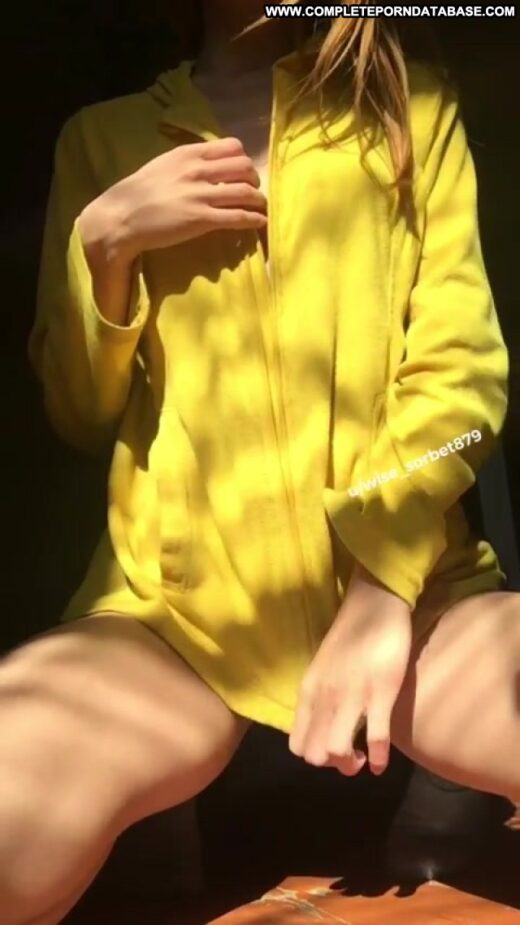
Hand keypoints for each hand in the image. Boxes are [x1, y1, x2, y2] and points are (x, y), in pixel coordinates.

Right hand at [83, 136, 266, 261]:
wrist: (122, 218)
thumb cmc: (138, 194)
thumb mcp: (163, 166)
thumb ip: (186, 163)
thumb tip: (206, 166)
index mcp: (188, 154)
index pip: (232, 146)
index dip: (244, 159)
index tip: (243, 172)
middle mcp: (198, 170)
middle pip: (244, 167)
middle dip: (254, 179)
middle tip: (253, 191)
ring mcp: (200, 195)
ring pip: (245, 192)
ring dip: (258, 200)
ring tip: (260, 208)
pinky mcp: (202, 220)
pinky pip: (237, 217)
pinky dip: (254, 219)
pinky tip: (260, 223)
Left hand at [289, 563, 412, 775]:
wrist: (374, 605)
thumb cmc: (350, 635)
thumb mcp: (323, 667)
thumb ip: (320, 695)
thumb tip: (322, 723)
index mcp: (309, 692)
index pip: (297, 744)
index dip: (313, 756)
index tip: (331, 750)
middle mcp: (325, 698)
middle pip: (315, 755)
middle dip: (332, 765)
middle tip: (350, 757)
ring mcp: (351, 697)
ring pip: (337, 752)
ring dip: (351, 765)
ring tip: (363, 759)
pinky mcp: (380, 693)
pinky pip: (376, 738)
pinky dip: (379, 759)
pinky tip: (381, 765)